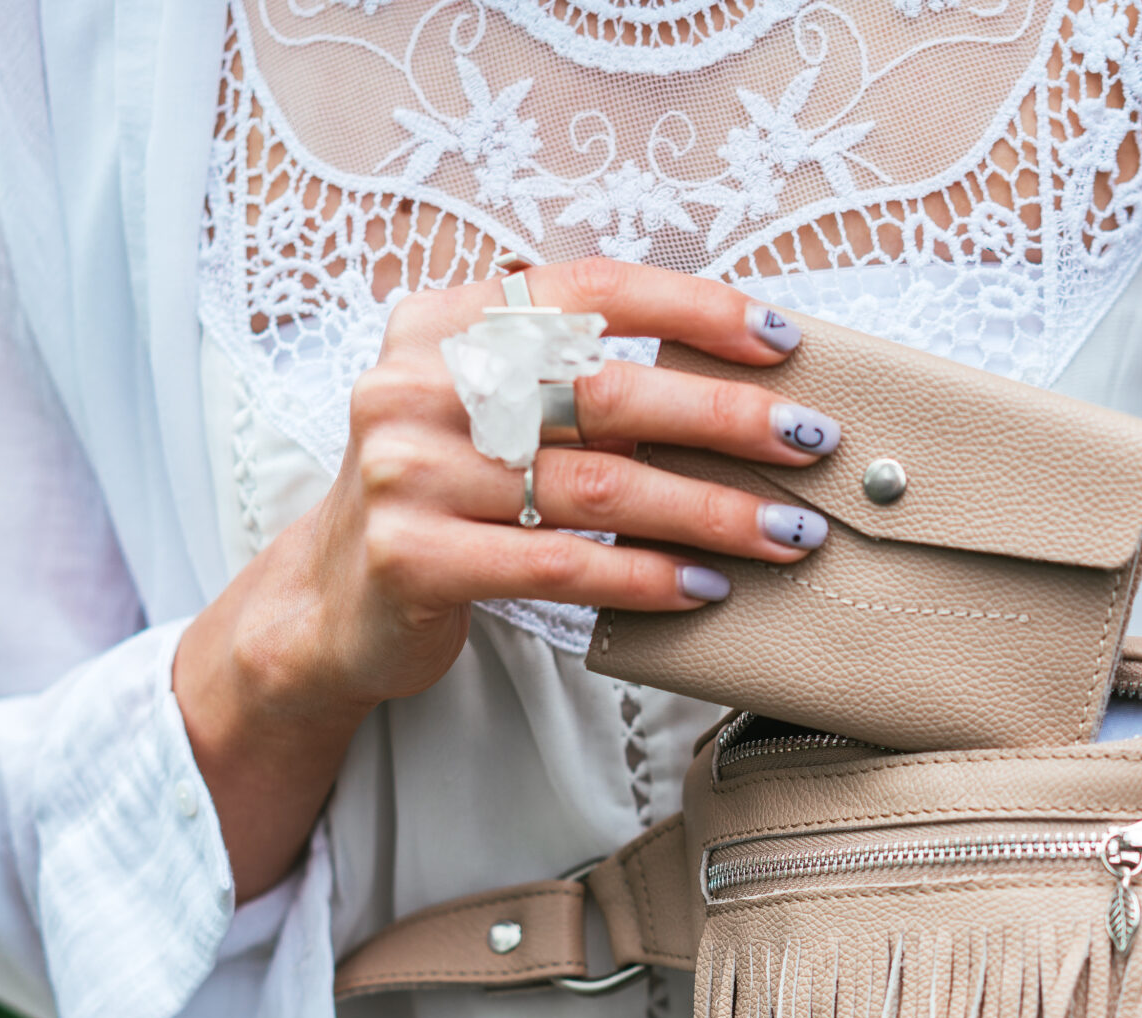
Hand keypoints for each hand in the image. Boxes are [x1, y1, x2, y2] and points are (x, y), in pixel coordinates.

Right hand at [174, 258, 841, 899]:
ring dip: (710, 513)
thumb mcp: (487, 414)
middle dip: (727, 418)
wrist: (330, 603)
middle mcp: (420, 385)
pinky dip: (647, 576)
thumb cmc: (444, 499)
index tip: (780, 339)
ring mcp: (408, 471)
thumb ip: (570, 382)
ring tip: (787, 532)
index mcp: (447, 325)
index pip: (586, 291)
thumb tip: (738, 384)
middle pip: (606, 391)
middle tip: (811, 443)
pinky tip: (705, 588)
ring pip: (598, 488)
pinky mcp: (414, 558)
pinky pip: (562, 563)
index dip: (691, 308)